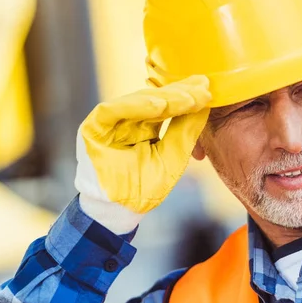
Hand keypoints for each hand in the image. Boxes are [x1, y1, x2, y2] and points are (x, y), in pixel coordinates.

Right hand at [75, 75, 210, 233]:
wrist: (117, 213)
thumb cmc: (142, 189)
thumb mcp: (171, 159)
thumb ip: (185, 133)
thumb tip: (205, 105)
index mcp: (145, 126)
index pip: (167, 105)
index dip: (187, 97)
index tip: (208, 91)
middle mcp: (127, 120)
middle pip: (154, 99)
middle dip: (180, 94)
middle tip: (202, 89)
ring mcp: (109, 123)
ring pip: (137, 100)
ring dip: (164, 98)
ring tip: (188, 98)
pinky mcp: (92, 128)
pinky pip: (112, 110)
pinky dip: (136, 106)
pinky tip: (159, 105)